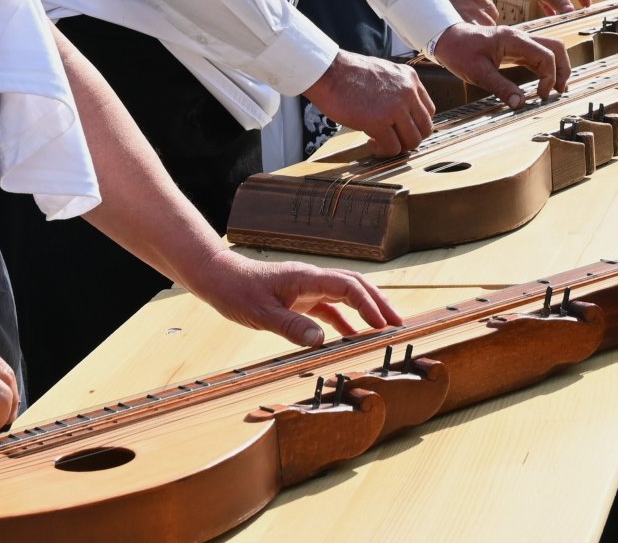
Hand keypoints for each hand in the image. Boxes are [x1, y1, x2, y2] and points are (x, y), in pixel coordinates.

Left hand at [180, 248, 401, 346]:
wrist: (219, 278)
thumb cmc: (237, 292)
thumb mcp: (261, 313)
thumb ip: (291, 327)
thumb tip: (322, 340)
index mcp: (306, 278)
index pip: (347, 286)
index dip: (368, 305)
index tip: (382, 325)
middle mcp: (311, 279)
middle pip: (355, 286)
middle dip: (379, 303)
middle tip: (398, 324)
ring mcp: (307, 287)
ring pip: (345, 295)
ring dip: (366, 309)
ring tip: (385, 329)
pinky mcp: (300, 297)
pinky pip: (329, 306)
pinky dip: (345, 319)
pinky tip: (352, 335)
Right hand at [304, 53, 434, 157]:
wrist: (327, 71)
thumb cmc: (347, 73)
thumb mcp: (382, 73)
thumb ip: (396, 89)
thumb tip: (399, 111)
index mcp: (410, 78)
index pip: (428, 110)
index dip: (415, 124)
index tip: (400, 128)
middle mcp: (408, 92)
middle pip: (425, 128)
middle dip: (409, 138)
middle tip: (392, 139)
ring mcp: (395, 107)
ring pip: (412, 140)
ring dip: (397, 146)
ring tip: (380, 142)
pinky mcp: (379, 121)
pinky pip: (392, 147)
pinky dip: (382, 150)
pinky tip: (370, 142)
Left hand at [431, 22, 570, 105]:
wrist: (446, 39)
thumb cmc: (459, 51)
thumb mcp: (478, 73)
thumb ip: (501, 87)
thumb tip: (519, 103)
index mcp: (513, 40)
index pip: (546, 56)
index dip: (549, 77)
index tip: (540, 96)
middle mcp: (520, 37)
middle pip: (555, 47)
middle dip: (563, 69)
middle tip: (558, 91)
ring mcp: (519, 41)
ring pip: (550, 49)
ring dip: (557, 68)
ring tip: (555, 89)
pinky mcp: (515, 48)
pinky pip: (538, 55)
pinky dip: (545, 68)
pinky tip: (543, 83)